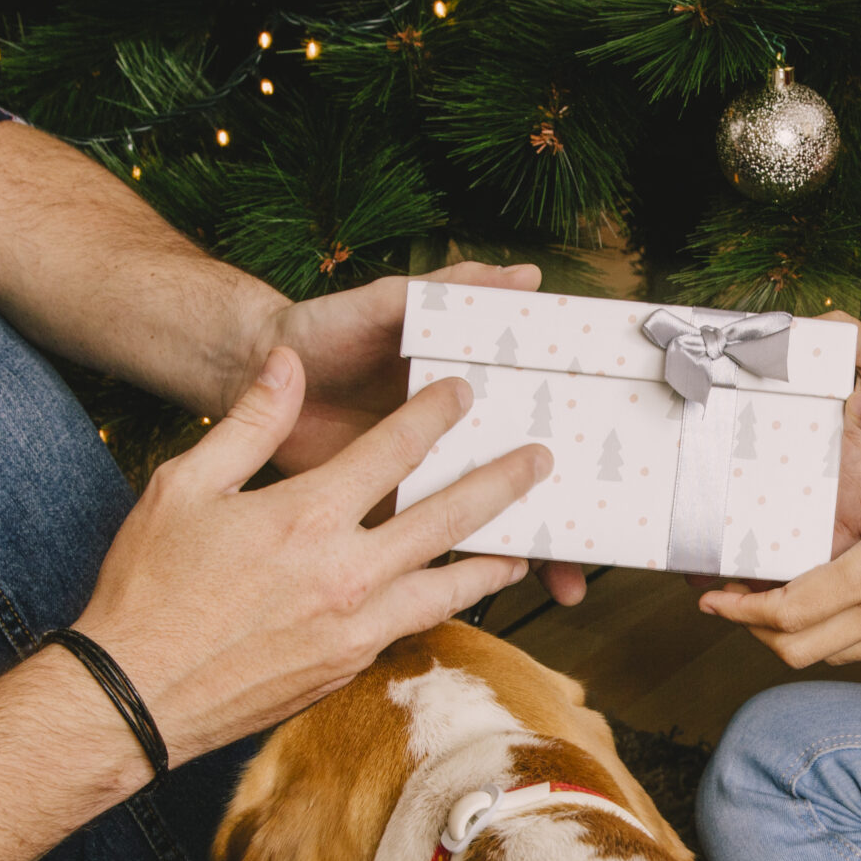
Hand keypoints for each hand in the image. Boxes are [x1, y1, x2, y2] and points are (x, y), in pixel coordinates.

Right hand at [74, 349, 548, 761]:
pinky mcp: (349, 667)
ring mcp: (355, 628)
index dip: (434, 415)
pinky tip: (456, 596)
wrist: (135, 696)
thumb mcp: (185, 485)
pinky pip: (415, 625)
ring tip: (528, 547)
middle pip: (446, 517)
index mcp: (306, 515)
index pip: (392, 450)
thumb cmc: (149, 587)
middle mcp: (345, 572)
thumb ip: (247, 422)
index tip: (465, 393)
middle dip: (499, 482)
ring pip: (448, 586)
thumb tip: (284, 364)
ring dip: (493, 560)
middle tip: (539, 460)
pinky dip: (446, 605)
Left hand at [242, 262, 585, 605]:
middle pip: (520, 477)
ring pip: (484, 518)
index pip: (532, 415)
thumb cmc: (326, 329)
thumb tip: (523, 275)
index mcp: (465, 389)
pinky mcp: (385, 509)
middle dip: (565, 510)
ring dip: (527, 547)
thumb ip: (451, 291)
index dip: (572, 436)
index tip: (610, 458)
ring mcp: (421, 477)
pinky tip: (496, 585)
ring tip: (564, 581)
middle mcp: (453, 436)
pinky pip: (429, 544)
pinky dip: (463, 567)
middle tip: (603, 533)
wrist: (251, 370)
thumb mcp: (393, 302)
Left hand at [701, 394, 860, 666]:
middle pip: (795, 647)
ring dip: (798, 631)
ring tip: (784, 600)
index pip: (782, 612)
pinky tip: (857, 596)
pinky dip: (842, 629)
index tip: (708, 598)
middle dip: (757, 630)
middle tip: (738, 603)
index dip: (737, 609)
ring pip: (832, 651)